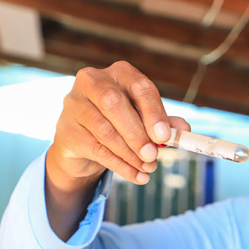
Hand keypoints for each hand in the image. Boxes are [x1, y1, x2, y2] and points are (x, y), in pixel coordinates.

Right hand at [47, 61, 190, 190]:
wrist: (84, 142)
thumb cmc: (121, 123)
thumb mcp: (144, 119)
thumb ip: (163, 122)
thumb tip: (183, 129)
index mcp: (118, 73)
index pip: (138, 86)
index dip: (153, 111)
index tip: (165, 136)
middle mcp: (92, 82)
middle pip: (114, 104)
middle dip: (137, 133)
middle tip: (153, 155)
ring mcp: (74, 105)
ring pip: (104, 131)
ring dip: (130, 153)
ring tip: (149, 167)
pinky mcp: (66, 131)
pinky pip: (96, 150)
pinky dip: (120, 166)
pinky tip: (137, 176)